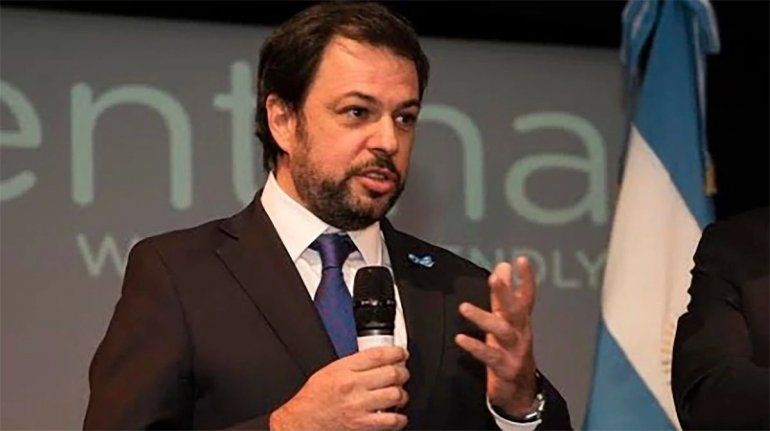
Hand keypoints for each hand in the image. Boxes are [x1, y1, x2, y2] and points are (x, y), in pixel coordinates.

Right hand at [269, 346, 409, 430]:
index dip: (396, 352)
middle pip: (391, 373)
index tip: (401, 353)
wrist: (303, 422)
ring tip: (399, 394)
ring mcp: (359, 406)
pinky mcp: (363, 425)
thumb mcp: (329, 371)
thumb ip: (352, 364)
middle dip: (402, 372)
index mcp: (344, 369)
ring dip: (402, 394)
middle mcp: (353, 386)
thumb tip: (377, 359)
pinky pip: (392, 420)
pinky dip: (399, 418)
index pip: (378, 355)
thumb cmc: (313, 399)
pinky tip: (397, 415)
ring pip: (395, 395)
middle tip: (402, 373)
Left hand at [455, 257, 537, 416]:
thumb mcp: (507, 320)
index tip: (520, 260)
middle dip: (505, 293)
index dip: (526, 278)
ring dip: (483, 318)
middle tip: (494, 278)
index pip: (526, 296)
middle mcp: (520, 332)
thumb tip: (503, 266)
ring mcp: (514, 351)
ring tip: (464, 307)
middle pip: (515, 310)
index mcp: (520, 320)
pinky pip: (490, 356)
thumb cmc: (510, 349)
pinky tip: (460, 339)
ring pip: (502, 331)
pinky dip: (475, 347)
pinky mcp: (505, 368)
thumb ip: (503, 294)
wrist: (520, 390)